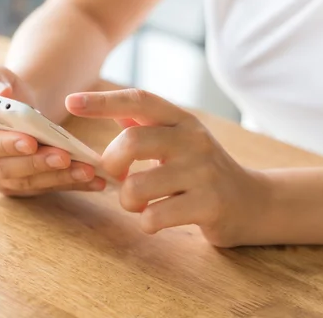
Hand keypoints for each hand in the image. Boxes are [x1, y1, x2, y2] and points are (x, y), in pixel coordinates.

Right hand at [0, 66, 105, 196]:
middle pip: (8, 170)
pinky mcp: (23, 188)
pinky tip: (95, 181)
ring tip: (87, 170)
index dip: (6, 145)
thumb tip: (1, 92)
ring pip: (31, 183)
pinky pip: (49, 188)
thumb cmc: (7, 90)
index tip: (31, 141)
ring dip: (60, 178)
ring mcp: (0, 180)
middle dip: (38, 164)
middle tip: (65, 157)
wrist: (21, 109)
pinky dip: (73, 185)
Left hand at [66, 89, 273, 246]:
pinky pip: (154, 217)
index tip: (70, 102)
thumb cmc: (205, 170)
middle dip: (111, 162)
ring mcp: (203, 172)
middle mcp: (193, 140)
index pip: (140, 100)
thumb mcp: (182, 140)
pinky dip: (146, 222)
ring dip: (128, 201)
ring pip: (137, 186)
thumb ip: (149, 126)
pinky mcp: (209, 204)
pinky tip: (158, 218)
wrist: (252, 202)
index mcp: (182, 121)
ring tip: (140, 203)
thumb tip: (115, 112)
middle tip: (116, 175)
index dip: (103, 101)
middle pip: (131, 141)